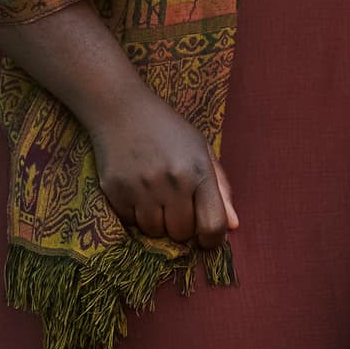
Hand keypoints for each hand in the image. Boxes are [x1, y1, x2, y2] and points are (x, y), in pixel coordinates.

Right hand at [87, 95, 236, 250]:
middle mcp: (172, 182)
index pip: (213, 224)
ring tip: (155, 198)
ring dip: (157, 222)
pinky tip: (136, 191)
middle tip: (176, 207)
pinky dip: (134, 214)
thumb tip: (233, 226)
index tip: (206, 238)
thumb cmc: (168, 130)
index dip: (212, 239)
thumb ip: (221, 188)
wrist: (121, 109)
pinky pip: (130, 222)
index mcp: (199, 171)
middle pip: (181, 233)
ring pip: (155, 231)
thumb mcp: (201, 150)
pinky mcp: (116, 191)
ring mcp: (142, 188)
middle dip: (181, 227)